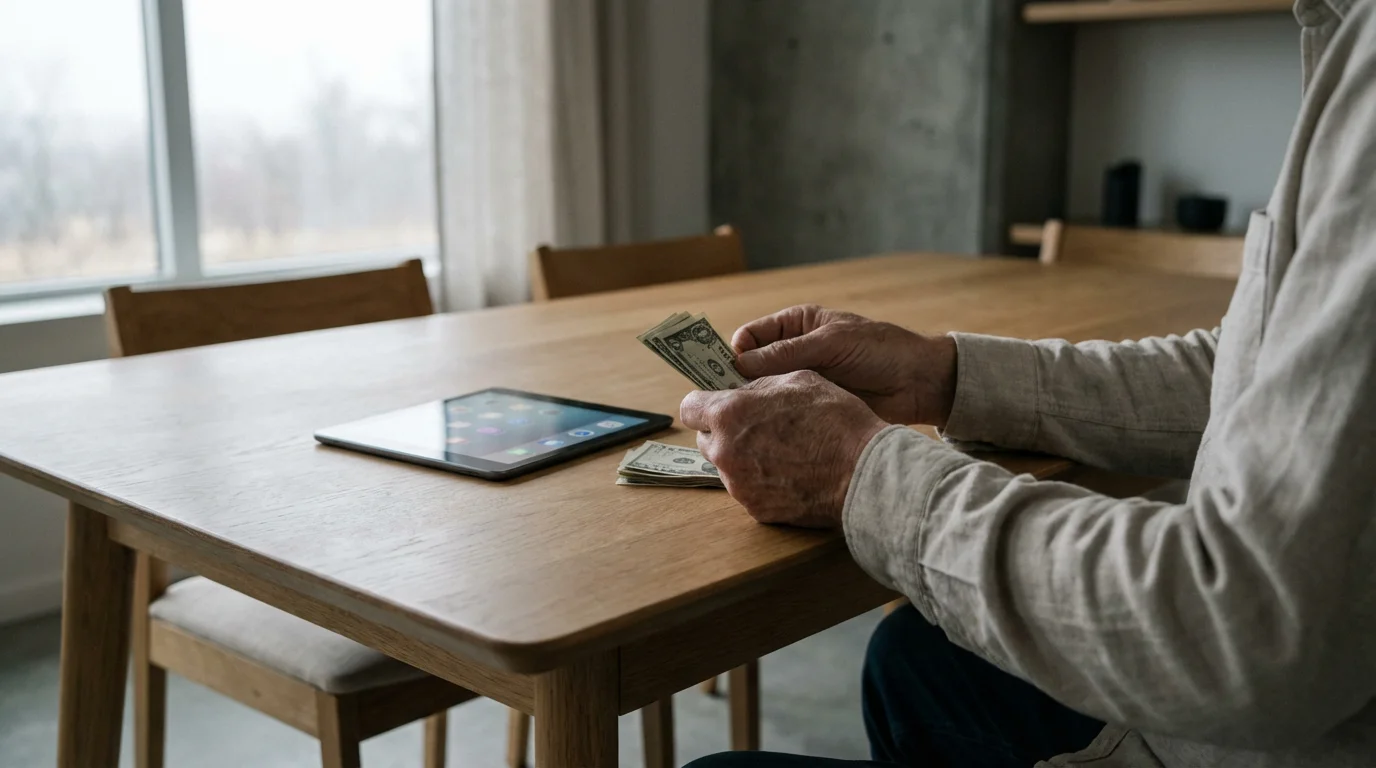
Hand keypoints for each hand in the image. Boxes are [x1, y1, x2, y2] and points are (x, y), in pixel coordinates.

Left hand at [680, 370, 887, 527]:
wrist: (862, 473)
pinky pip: (748, 490)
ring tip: (780, 451)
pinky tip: (790, 473)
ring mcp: (739, 485)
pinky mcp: (756, 510)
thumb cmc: (835, 420)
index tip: (717, 404)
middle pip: (706, 440)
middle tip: (756, 426)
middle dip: (724, 432)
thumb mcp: (798, 379)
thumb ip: (760, 384)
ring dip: (743, 457)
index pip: (689, 408)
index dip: (704, 404)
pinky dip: (761, 481)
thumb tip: (742, 390)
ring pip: (727, 466)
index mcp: (729, 414)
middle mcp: (725, 452)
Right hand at [733, 305, 957, 427]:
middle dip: (739, 382)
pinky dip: (774, 420)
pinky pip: (784, 413)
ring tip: (745, 419)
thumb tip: (740, 364)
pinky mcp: (811, 407)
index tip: (725, 373)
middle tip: (727, 401)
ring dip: (755, 404)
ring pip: (764, 393)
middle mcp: (792, 352)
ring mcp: (801, 382)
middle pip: (751, 367)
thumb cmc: (880, 349)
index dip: (735, 353)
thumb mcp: (832, 343)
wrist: (919, 382)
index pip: (750, 337)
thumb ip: (787, 353)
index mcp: (794, 326)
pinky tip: (767, 431)